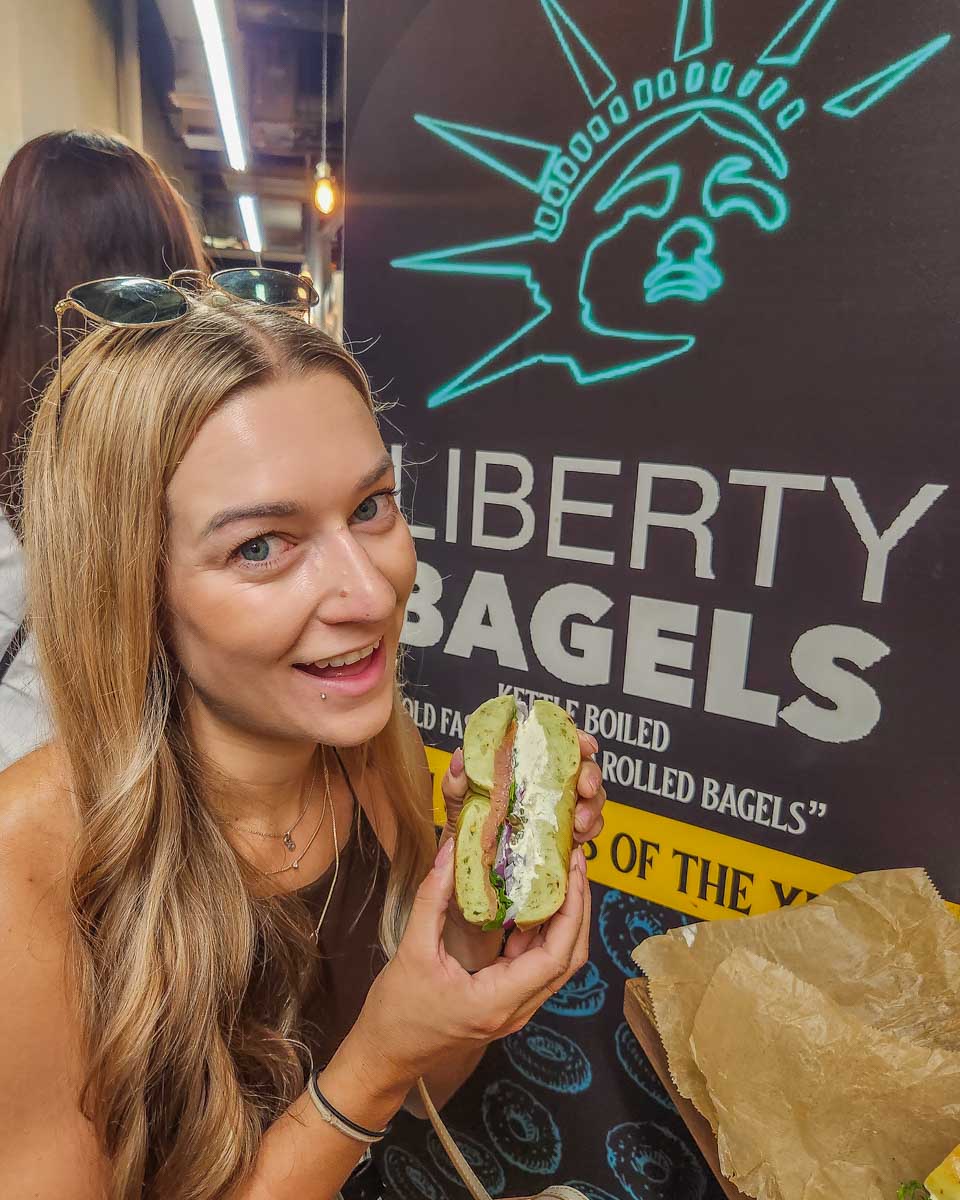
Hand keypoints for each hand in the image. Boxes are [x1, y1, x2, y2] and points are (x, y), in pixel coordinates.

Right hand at [356, 836, 590, 1081]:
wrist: (385, 1056)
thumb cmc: (395, 1013)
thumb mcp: (412, 951)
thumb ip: (432, 900)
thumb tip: (450, 851)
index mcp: (497, 1001)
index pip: (555, 957)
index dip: (571, 911)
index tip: (573, 872)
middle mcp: (515, 1010)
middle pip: (567, 959)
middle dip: (577, 909)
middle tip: (576, 864)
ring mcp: (513, 1010)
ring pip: (556, 964)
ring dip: (564, 920)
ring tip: (561, 876)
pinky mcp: (504, 1004)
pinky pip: (535, 967)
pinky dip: (542, 934)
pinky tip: (534, 902)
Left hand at [439, 727, 606, 849]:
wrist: (472, 865)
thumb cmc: (467, 825)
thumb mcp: (458, 801)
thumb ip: (457, 781)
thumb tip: (461, 758)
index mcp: (524, 763)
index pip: (555, 739)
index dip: (575, 737)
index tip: (585, 745)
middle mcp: (546, 780)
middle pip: (582, 765)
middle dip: (591, 774)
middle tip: (585, 789)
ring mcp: (558, 806)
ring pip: (592, 796)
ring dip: (592, 807)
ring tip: (578, 823)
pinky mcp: (566, 832)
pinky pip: (589, 826)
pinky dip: (590, 830)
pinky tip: (578, 838)